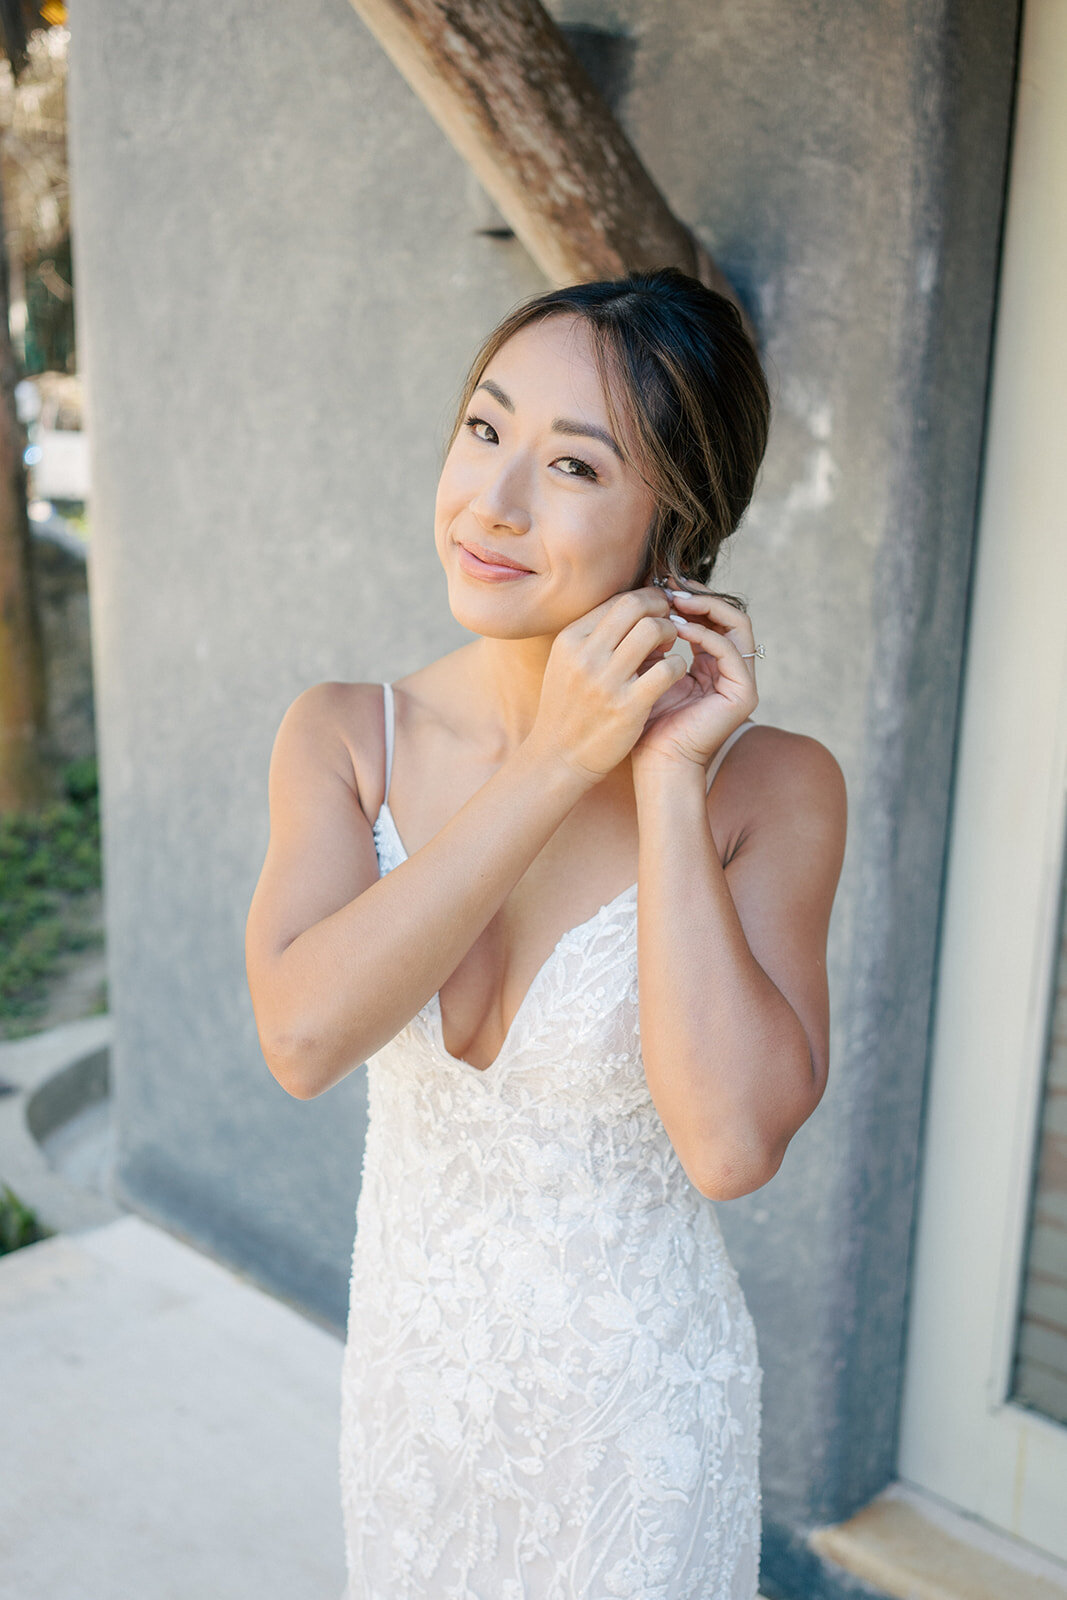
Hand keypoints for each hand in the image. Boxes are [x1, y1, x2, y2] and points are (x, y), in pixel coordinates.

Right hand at [525, 585, 689, 787]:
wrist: (558, 758)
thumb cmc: (569, 708)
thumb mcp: (568, 663)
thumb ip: (595, 635)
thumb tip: (634, 605)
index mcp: (570, 640)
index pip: (617, 600)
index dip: (645, 599)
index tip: (656, 610)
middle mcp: (584, 655)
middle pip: (635, 605)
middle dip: (660, 607)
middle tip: (669, 621)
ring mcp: (606, 681)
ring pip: (653, 629)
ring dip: (671, 632)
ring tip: (670, 646)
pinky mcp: (628, 707)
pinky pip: (668, 668)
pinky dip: (678, 664)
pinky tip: (674, 673)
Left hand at [630, 586, 759, 772]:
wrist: (657, 764)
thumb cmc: (646, 724)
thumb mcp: (647, 672)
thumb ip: (652, 643)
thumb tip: (641, 602)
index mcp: (710, 664)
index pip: (709, 617)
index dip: (689, 596)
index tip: (660, 581)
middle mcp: (731, 669)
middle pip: (728, 615)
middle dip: (700, 595)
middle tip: (671, 583)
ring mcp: (742, 681)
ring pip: (735, 625)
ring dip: (704, 607)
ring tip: (674, 600)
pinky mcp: (744, 694)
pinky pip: (728, 650)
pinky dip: (704, 634)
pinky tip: (677, 628)